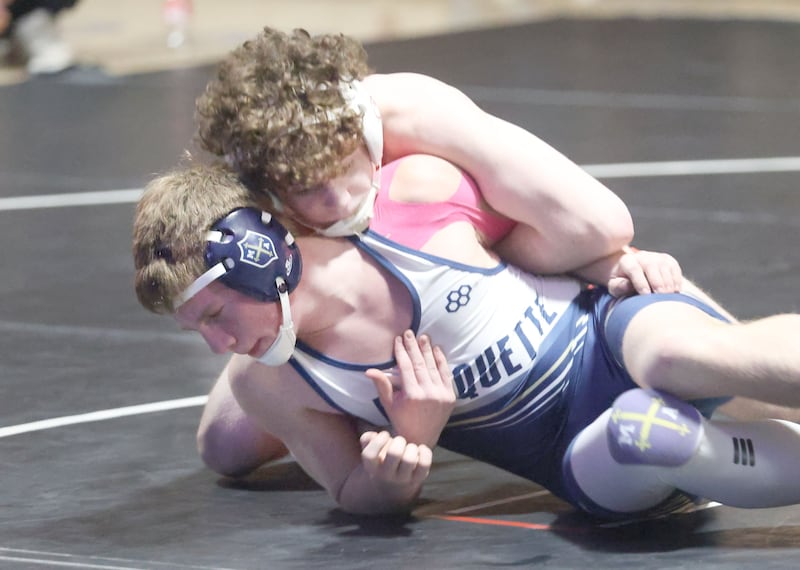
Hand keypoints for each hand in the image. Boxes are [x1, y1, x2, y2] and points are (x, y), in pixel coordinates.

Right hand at [359, 430, 432, 486]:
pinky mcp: (418, 478)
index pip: (370, 454)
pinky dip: (425, 452)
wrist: (394, 488)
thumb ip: (367, 440)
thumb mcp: (372, 453)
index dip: (378, 441)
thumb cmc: (382, 462)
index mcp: (372, 468)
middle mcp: (386, 475)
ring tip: (410, 447)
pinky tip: (421, 449)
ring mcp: (403, 478)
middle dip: (399, 441)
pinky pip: (424, 464)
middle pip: (394, 453)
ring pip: (410, 459)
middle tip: (400, 441)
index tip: (385, 435)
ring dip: (411, 448)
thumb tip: (372, 435)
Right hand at [365, 330, 454, 447]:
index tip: (398, 340)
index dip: (401, 352)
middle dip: (414, 347)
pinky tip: (437, 349)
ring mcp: (442, 395)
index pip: (406, 367)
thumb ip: (382, 385)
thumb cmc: (401, 420)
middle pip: (420, 364)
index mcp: (412, 395)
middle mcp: (429, 393)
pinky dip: (442, 361)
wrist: (421, 438)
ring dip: (428, 350)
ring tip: (423, 337)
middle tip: (409, 332)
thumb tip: (368, 370)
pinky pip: (446, 374)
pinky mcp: (451, 397)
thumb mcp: (389, 404)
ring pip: (434, 367)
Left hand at [607, 247, 682, 296]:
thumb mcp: (615, 287)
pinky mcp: (668, 260)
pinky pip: (674, 269)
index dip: (640, 282)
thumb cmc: (623, 284)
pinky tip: (675, 291)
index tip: (645, 294)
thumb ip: (618, 286)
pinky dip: (676, 280)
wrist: (633, 273)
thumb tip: (628, 285)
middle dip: (656, 282)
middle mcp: (642, 256)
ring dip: (668, 282)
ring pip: (664, 267)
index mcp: (626, 261)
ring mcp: (656, 257)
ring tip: (668, 295)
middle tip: (660, 295)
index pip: (633, 269)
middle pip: (651, 266)